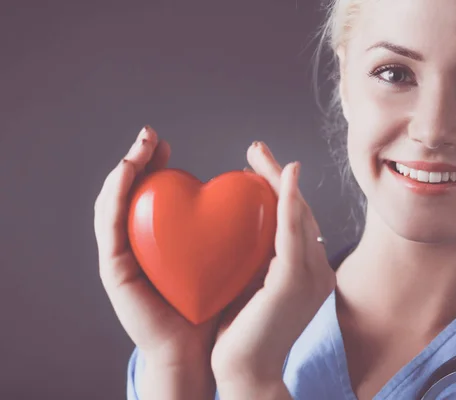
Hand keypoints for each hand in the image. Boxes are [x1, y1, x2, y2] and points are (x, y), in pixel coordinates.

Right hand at [94, 126, 217, 397]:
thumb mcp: (227, 252)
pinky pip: (110, 225)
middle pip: (130, 193)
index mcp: (159, 239)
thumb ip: (232, 223)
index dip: (155, 166)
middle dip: (137, 159)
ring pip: (114, 202)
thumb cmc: (218, 302)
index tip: (168, 145)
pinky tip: (128, 172)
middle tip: (150, 135)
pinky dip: (116, 194)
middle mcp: (137, 243)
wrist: (201, 349)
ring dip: (125, 170)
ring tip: (140, 146)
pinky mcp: (115, 268)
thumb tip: (254, 186)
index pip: (150, 195)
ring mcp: (123, 255)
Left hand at [211, 141, 336, 395]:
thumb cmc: (243, 332)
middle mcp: (318, 271)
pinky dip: (288, 201)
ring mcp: (311, 276)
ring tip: (259, 154)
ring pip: (299, 215)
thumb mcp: (253, 286)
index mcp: (309, 273)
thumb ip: (258, 259)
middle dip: (278, 177)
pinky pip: (292, 232)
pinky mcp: (295, 282)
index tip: (257, 168)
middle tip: (256, 150)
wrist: (245, 372)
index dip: (281, 190)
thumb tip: (242, 230)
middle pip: (300, 211)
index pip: (296, 221)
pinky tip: (281, 176)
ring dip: (280, 180)